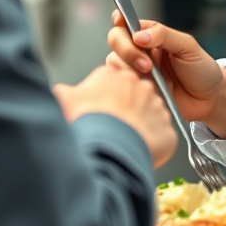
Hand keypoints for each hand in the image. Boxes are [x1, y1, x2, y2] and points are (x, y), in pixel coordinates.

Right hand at [53, 65, 176, 167]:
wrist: (108, 149)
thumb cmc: (86, 124)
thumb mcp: (62, 101)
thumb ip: (62, 93)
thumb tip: (59, 93)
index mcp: (113, 75)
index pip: (112, 81)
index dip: (105, 98)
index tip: (100, 112)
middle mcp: (138, 84)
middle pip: (132, 95)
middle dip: (124, 110)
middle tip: (111, 128)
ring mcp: (156, 105)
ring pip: (149, 114)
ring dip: (139, 125)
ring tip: (124, 141)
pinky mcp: (167, 128)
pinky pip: (161, 135)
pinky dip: (152, 143)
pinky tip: (138, 150)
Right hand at [106, 12, 225, 135]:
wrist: (208, 99)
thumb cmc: (201, 69)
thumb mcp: (188, 46)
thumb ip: (164, 35)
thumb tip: (139, 35)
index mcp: (151, 36)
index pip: (128, 23)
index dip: (119, 19)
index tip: (119, 20)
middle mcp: (140, 51)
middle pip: (116, 41)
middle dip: (127, 50)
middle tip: (147, 64)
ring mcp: (136, 71)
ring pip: (115, 63)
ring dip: (129, 69)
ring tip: (151, 79)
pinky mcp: (136, 90)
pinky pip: (121, 86)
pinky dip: (131, 86)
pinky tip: (148, 90)